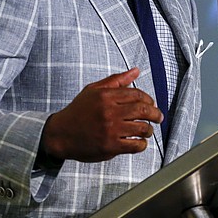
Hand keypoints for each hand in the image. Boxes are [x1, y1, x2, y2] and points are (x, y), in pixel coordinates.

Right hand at [40, 68, 163, 162]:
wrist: (59, 134)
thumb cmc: (77, 112)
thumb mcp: (94, 90)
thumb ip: (116, 80)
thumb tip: (135, 71)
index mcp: (106, 96)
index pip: (137, 94)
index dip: (149, 99)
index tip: (151, 104)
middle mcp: (109, 112)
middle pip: (143, 110)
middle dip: (155, 114)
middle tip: (158, 117)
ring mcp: (110, 129)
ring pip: (142, 128)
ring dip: (149, 130)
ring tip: (147, 130)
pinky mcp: (110, 146)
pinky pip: (135, 145)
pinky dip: (142, 144)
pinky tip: (139, 142)